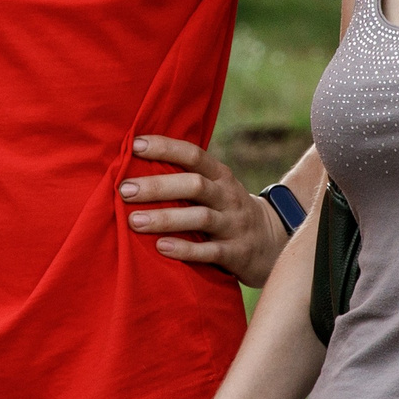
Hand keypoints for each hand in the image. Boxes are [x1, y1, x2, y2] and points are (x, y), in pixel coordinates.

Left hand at [120, 135, 287, 287]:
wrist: (273, 241)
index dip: (165, 148)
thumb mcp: (215, 188)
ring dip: (166, 218)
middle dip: (158, 186)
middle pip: (195, 185)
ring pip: (201, 218)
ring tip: (134, 221)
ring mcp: (235, 225)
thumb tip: (132, 163)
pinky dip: (186, 249)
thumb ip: (185, 178)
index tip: (134, 145)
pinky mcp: (237, 253)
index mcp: (221, 176)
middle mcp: (229, 196)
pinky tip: (161, 247)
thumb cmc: (226, 210)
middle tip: (125, 190)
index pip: (193, 155)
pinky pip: (211, 251)